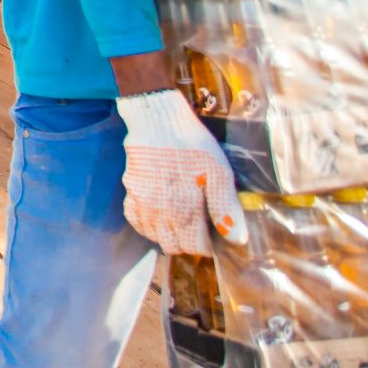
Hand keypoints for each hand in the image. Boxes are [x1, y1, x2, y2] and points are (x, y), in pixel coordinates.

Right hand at [113, 90, 244, 254]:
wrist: (158, 120)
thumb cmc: (193, 145)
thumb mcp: (219, 174)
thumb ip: (226, 209)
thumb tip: (237, 239)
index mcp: (185, 212)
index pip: (195, 246)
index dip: (207, 245)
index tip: (214, 236)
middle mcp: (161, 214)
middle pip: (173, 245)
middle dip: (188, 243)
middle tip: (199, 228)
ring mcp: (142, 204)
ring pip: (154, 236)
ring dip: (168, 236)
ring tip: (180, 222)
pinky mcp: (130, 191)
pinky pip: (135, 220)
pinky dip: (147, 225)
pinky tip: (157, 215)